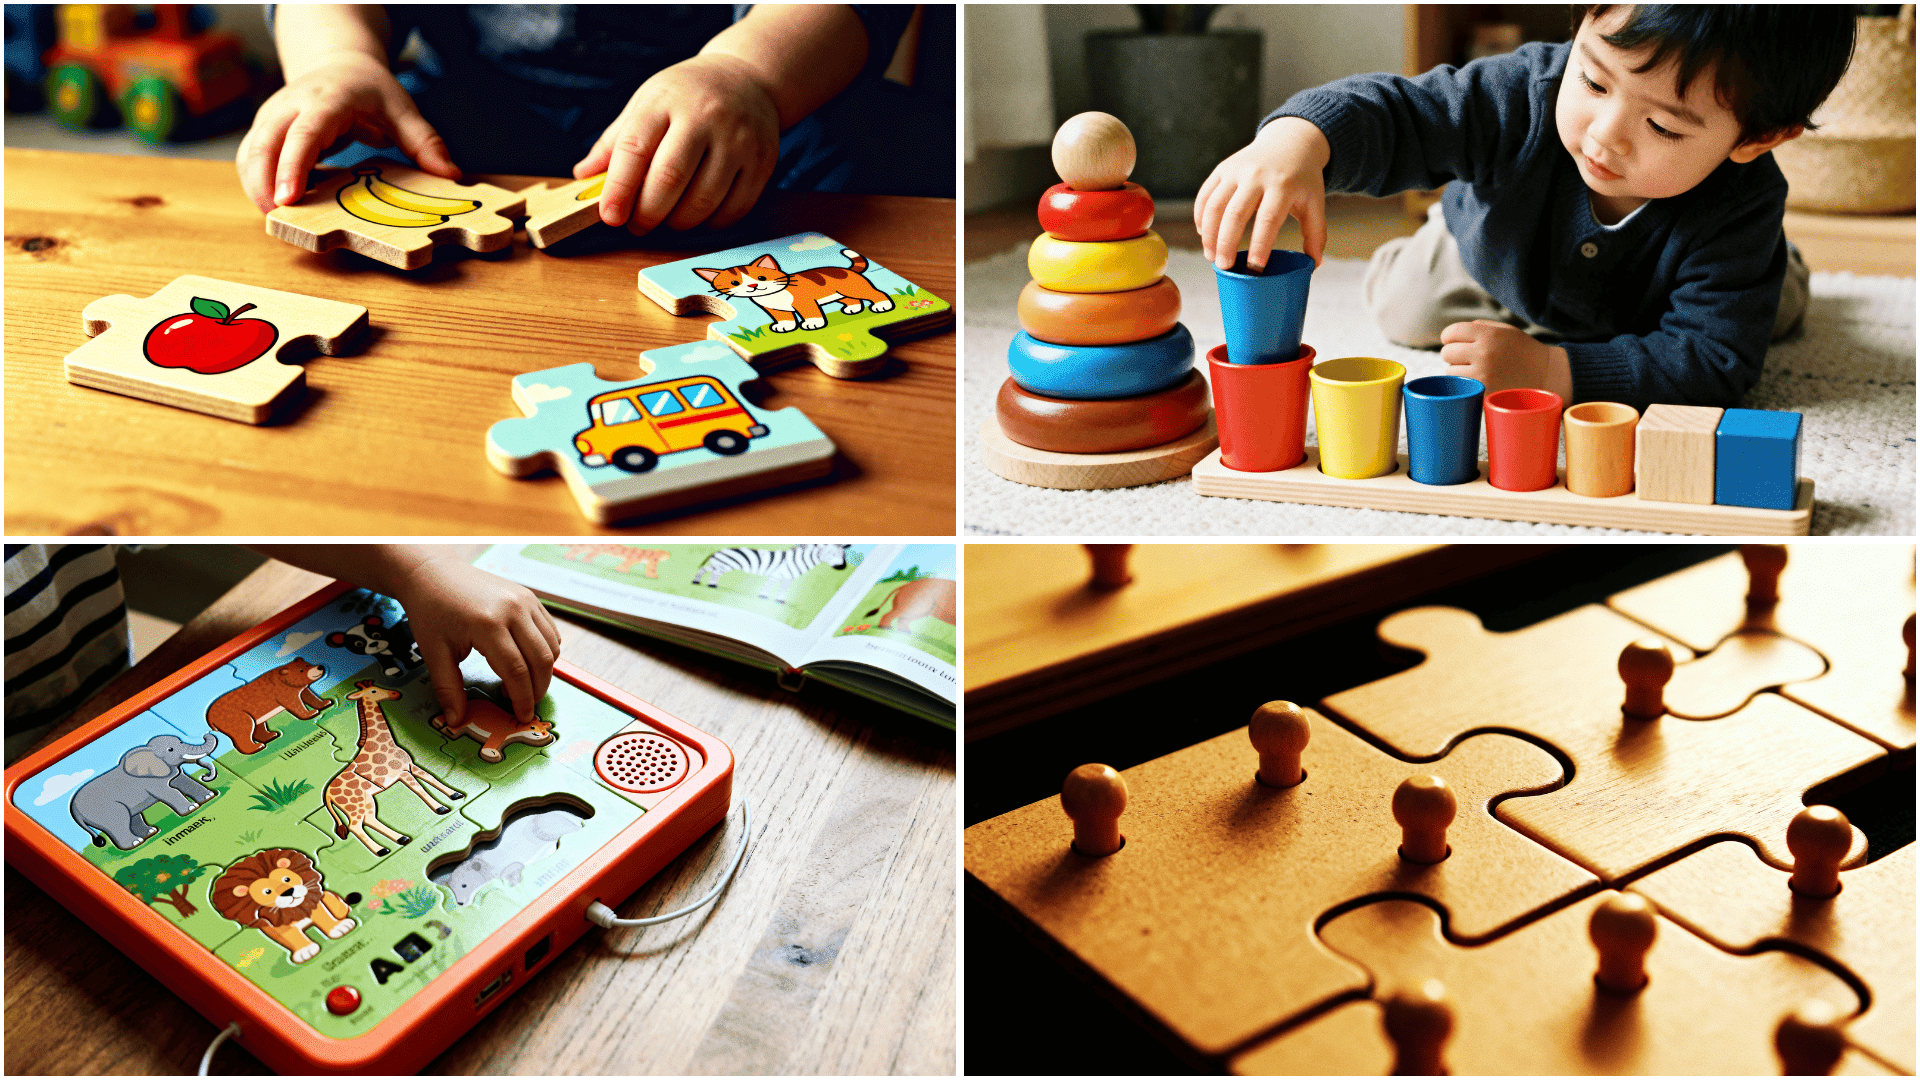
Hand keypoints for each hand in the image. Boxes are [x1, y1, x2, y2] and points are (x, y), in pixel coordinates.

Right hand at [236, 51, 457, 213]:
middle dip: (263, 182)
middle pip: (264, 143)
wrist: (338, 65)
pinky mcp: (264, 131)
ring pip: (251, 152)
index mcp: (326, 100)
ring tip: (277, 219)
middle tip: (276, 218)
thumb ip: (425, 142)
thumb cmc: (370, 90)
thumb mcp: (403, 108)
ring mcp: (272, 118)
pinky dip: (257, 183)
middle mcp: (291, 106)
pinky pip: (252, 159)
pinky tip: (279, 206)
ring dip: (256, 186)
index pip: (304, 133)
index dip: (293, 165)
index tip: (288, 198)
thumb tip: (451, 174)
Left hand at [386, 555, 561, 728]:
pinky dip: (546, 651)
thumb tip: (456, 720)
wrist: (433, 573)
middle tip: (526, 706)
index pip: (516, 671)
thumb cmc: (431, 612)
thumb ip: (448, 688)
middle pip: (541, 660)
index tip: (521, 716)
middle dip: (538, 689)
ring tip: (525, 685)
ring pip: (551, 646)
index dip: (522, 698)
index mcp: (487, 625)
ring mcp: (525, 601)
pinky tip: (527, 662)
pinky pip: (550, 631)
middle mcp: (513, 610)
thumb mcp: (433, 653)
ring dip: (544, 671)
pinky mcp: (530, 597)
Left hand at [575, 54, 780, 234]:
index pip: (635, 149)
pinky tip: (698, 214)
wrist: (748, 80)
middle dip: (647, 213)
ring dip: (677, 222)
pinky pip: (733, 209)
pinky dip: (710, 222)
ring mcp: (738, 141)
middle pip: (670, 180)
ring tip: (667, 219)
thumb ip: (615, 141)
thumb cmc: (687, 96)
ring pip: (703, 201)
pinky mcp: (762, 162)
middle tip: (637, 224)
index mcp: (665, 101)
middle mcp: (705, 118)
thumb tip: (583, 176)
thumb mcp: (646, 104)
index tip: (609, 216)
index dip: (619, 189)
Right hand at [1194, 116, 1330, 271]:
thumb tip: (1314, 265)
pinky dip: (1200, 217)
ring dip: (1209, 234)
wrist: (1289, 142)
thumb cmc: (1302, 179)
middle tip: (1224, 267)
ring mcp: (1236, 170)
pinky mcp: (1222, 169)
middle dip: (1226, 244)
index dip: (1260, 245)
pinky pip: (1205, 195)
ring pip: (1215, 206)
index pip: (1268, 219)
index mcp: (1283, 185)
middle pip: (1235, 214)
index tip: (1254, 268)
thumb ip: (1316, 234)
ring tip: (1211, 256)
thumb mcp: (1315, 202)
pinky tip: (1204, 235)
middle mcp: (1257, 175)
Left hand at [1439, 320, 1574, 402]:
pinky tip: (1480, 381)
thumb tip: (1449, 335)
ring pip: (1450, 372)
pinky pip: (1462, 387)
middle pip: (1447, 353)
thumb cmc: (1522, 350)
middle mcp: (1484, 353)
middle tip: (1468, 357)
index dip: (1449, 337)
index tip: (1454, 342)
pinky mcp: (1484, 393)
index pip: (1451, 333)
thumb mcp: (1504, 331)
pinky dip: (1466, 385)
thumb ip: (1478, 327)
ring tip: (1477, 370)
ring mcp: (1483, 375)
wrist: (1547, 374)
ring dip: (1458, 371)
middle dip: (1454, 355)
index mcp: (1488, 334)